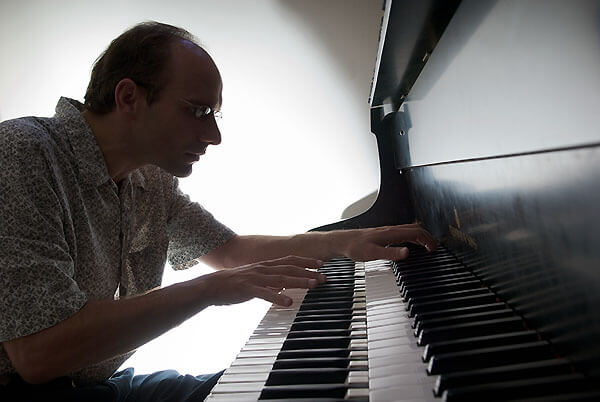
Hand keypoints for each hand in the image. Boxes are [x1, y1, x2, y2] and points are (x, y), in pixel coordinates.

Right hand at [197, 256, 325, 306]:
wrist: (211, 287)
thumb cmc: (232, 284)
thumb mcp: (254, 279)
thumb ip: (269, 281)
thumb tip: (283, 285)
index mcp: (265, 265)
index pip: (290, 260)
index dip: (306, 261)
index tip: (320, 265)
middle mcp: (262, 268)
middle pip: (290, 268)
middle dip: (308, 271)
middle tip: (323, 277)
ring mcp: (256, 277)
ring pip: (281, 278)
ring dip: (299, 281)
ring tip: (312, 286)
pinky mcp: (248, 288)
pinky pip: (265, 292)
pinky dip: (278, 296)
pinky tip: (288, 302)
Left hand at [337, 224, 436, 261]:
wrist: (343, 242)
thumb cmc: (355, 247)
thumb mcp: (374, 253)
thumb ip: (391, 253)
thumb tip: (407, 253)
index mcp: (392, 233)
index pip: (416, 232)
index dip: (428, 240)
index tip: (434, 249)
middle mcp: (391, 230)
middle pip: (415, 229)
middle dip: (428, 237)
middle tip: (434, 248)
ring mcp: (387, 231)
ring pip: (409, 230)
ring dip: (420, 237)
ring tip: (426, 247)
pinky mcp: (384, 234)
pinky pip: (403, 233)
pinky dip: (412, 238)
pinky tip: (409, 245)